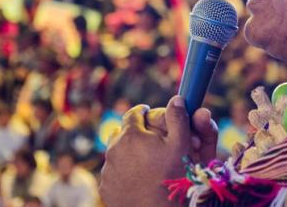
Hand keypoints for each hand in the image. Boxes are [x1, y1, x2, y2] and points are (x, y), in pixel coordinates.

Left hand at [100, 96, 217, 206]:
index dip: (143, 112)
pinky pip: (113, 172)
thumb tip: (177, 99)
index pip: (134, 113)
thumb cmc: (173, 178)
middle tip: (149, 141)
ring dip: (127, 152)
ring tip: (144, 161)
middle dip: (134, 133)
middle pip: (122, 132)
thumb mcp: (181, 145)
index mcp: (131, 135)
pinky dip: (122, 171)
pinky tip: (137, 177)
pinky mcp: (105, 187)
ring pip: (116, 152)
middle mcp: (114, 149)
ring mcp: (108, 170)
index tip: (149, 114)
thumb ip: (178, 118)